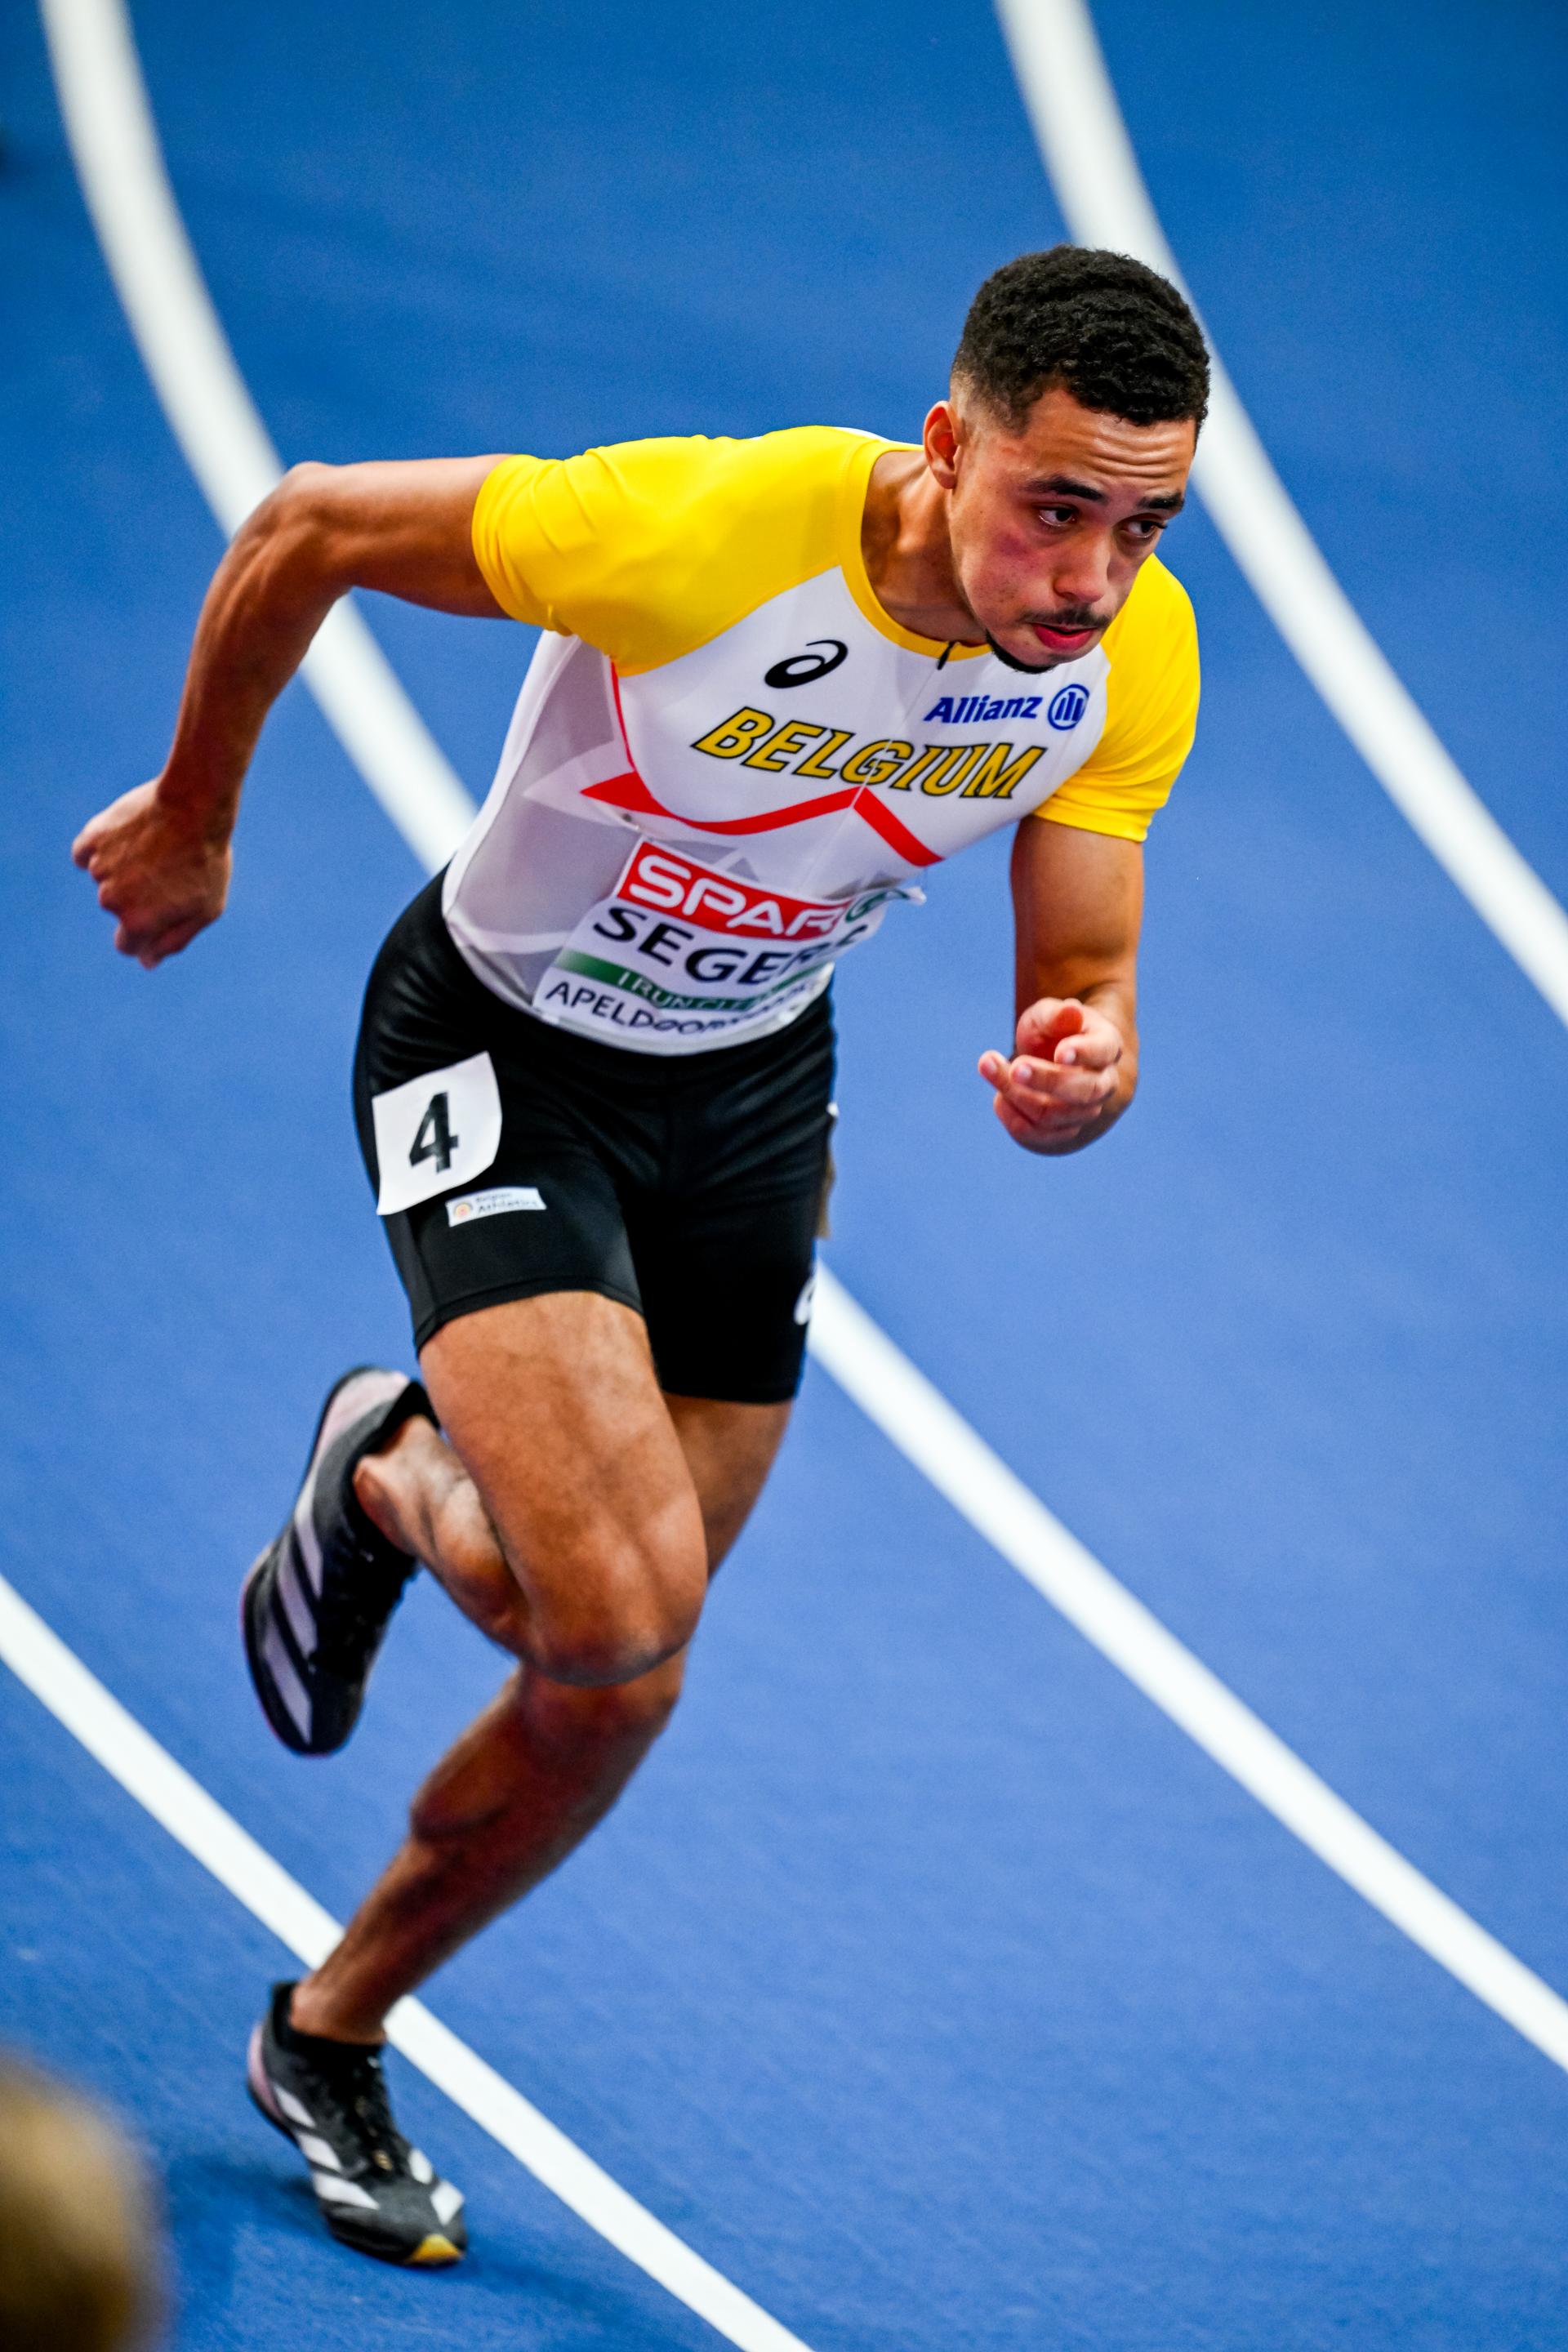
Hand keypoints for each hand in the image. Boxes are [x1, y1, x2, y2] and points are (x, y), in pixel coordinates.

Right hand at [72, 780, 232, 966]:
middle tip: (168, 871)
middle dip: (139, 897)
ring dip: (124, 869)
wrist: (193, 806)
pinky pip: (86, 853)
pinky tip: (127, 838)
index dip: (146, 932)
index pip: (127, 945)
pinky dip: (100, 849)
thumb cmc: (206, 861)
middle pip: (118, 909)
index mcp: (138, 923)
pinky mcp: (92, 838)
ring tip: (156, 849)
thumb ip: (173, 941)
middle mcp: (112, 900)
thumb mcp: (206, 909)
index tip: (162, 910)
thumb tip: (146, 962)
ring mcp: (100, 868)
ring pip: (105, 879)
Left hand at [977, 997, 1123, 1152]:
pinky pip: (1034, 1134)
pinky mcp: (1060, 1133)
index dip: (1083, 1054)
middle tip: (1016, 1067)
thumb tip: (1072, 1008)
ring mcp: (1084, 1112)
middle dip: (1046, 1080)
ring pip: (1052, 1114)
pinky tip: (998, 1097)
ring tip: (988, 1064)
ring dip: (1015, 1094)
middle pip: (1083, 1091)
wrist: (1050, 1062)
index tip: (1059, 1052)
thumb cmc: (1051, 1033)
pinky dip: (1011, 1115)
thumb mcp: (1048, 1016)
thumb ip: (1057, 1015)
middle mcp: (1103, 1083)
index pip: (1102, 1052)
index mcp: (1106, 1046)